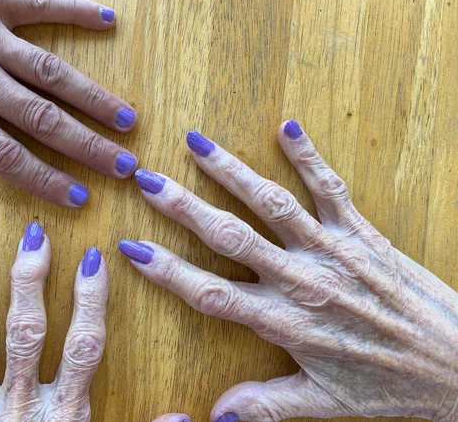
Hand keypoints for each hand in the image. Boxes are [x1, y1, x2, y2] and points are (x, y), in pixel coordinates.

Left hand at [0, 0, 137, 234]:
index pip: (7, 155)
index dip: (46, 179)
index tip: (80, 197)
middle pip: (43, 119)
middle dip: (89, 146)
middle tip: (125, 165)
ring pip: (50, 72)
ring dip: (93, 96)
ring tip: (127, 118)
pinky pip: (37, 5)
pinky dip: (75, 11)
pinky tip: (108, 20)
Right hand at [119, 121, 457, 421]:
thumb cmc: (388, 383)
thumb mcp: (323, 402)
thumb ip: (265, 407)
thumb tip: (216, 417)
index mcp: (286, 323)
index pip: (211, 294)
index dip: (167, 272)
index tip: (133, 247)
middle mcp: (302, 280)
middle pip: (231, 237)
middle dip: (184, 208)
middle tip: (149, 180)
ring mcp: (331, 250)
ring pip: (272, 204)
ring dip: (232, 172)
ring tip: (198, 144)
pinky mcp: (362, 233)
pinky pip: (332, 188)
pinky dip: (309, 157)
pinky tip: (287, 128)